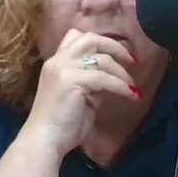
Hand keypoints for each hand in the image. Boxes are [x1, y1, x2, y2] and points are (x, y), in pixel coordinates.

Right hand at [21, 30, 139, 157]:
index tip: (118, 54)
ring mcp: (63, 69)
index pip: (77, 36)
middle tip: (132, 60)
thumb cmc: (60, 125)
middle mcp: (58, 61)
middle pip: (90, 39)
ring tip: (132, 86)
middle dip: (115, 47)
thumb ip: (93, 84)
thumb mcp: (80, 97)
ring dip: (121, 71)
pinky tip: (131, 95)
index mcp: (56, 63)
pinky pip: (104, 78)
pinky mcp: (72, 80)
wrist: (45, 140)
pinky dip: (121, 86)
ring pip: (101, 58)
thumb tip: (113, 79)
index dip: (100, 41)